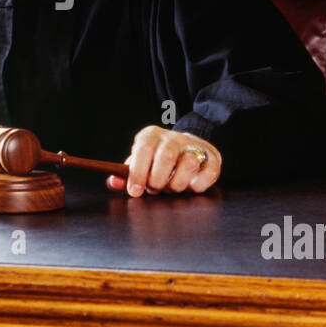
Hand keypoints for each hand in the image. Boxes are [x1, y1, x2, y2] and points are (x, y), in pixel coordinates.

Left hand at [106, 126, 220, 196]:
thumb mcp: (140, 163)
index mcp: (151, 136)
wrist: (188, 148)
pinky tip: (190, 186)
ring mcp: (194, 146)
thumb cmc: (157, 161)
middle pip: (166, 156)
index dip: (138, 172)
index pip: (143, 149)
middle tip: (156, 189)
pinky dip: (198, 185)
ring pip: (189, 163)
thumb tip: (113, 183)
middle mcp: (173, 138)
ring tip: (172, 187)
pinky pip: (208, 172)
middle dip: (158, 180)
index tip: (135, 191)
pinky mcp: (212, 158)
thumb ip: (126, 174)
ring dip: (178, 183)